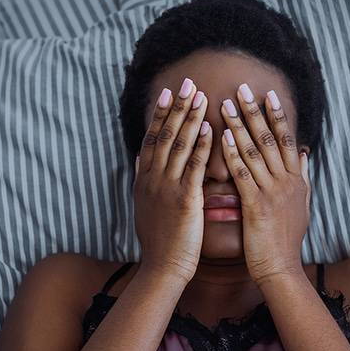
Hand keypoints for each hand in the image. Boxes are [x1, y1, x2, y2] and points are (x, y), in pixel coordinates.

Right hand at [135, 78, 211, 283]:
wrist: (162, 268)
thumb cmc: (159, 241)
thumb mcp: (144, 206)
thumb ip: (143, 180)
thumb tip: (138, 159)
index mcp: (144, 180)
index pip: (152, 139)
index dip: (161, 114)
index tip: (169, 93)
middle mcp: (152, 179)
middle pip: (164, 135)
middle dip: (177, 107)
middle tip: (188, 82)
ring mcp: (167, 188)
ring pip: (178, 145)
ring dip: (190, 118)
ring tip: (201, 96)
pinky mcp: (184, 200)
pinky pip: (194, 167)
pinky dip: (201, 146)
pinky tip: (210, 129)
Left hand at [220, 84, 310, 285]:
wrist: (281, 268)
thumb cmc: (286, 240)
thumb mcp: (301, 206)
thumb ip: (303, 178)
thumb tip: (306, 154)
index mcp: (297, 181)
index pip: (288, 140)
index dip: (278, 116)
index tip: (268, 95)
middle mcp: (288, 182)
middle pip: (272, 139)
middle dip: (256, 112)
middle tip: (242, 88)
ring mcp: (273, 193)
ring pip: (256, 151)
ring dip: (240, 126)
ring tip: (225, 105)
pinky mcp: (257, 206)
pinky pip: (243, 174)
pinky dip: (233, 154)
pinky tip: (222, 138)